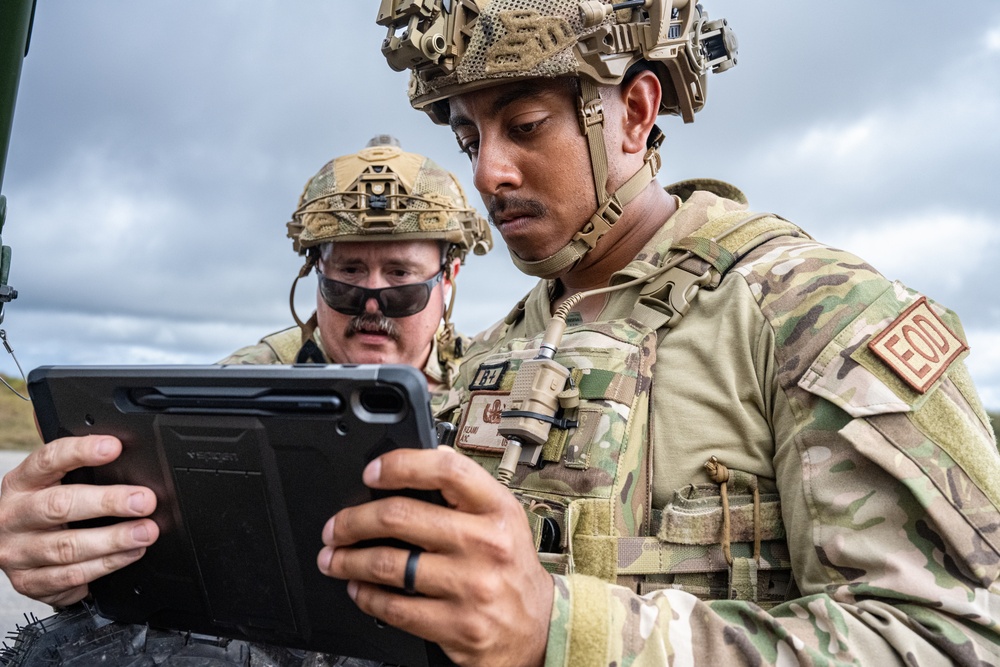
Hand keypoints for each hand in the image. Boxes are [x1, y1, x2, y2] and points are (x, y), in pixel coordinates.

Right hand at [0, 435, 158, 605]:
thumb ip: (79, 464)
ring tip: (145, 532)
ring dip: (114, 540)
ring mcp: (18, 551)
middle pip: (60, 506)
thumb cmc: (44, 508)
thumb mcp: (52, 482)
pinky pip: (71, 576)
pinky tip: (130, 554)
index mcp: (21, 483)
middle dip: (109, 502)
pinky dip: (106, 565)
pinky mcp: (29, 581)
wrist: (12, 550)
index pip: (48, 460)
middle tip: (144, 501)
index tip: (114, 447)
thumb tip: (120, 445)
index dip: (81, 451)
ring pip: (68, 547)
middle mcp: (14, 515)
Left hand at [318, 446, 552, 666]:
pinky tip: (359, 590)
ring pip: (390, 565)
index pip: (446, 470)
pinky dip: (367, 597)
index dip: (401, 465)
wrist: (539, 627)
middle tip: (336, 527)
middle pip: (402, 517)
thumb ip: (462, 496)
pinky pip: (396, 608)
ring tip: (335, 559)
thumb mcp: (501, 519)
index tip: (371, 472)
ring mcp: (471, 586)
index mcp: (497, 509)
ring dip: (350, 561)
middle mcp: (486, 544)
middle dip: (354, 521)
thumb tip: (409, 472)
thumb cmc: (511, 567)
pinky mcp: (458, 626)